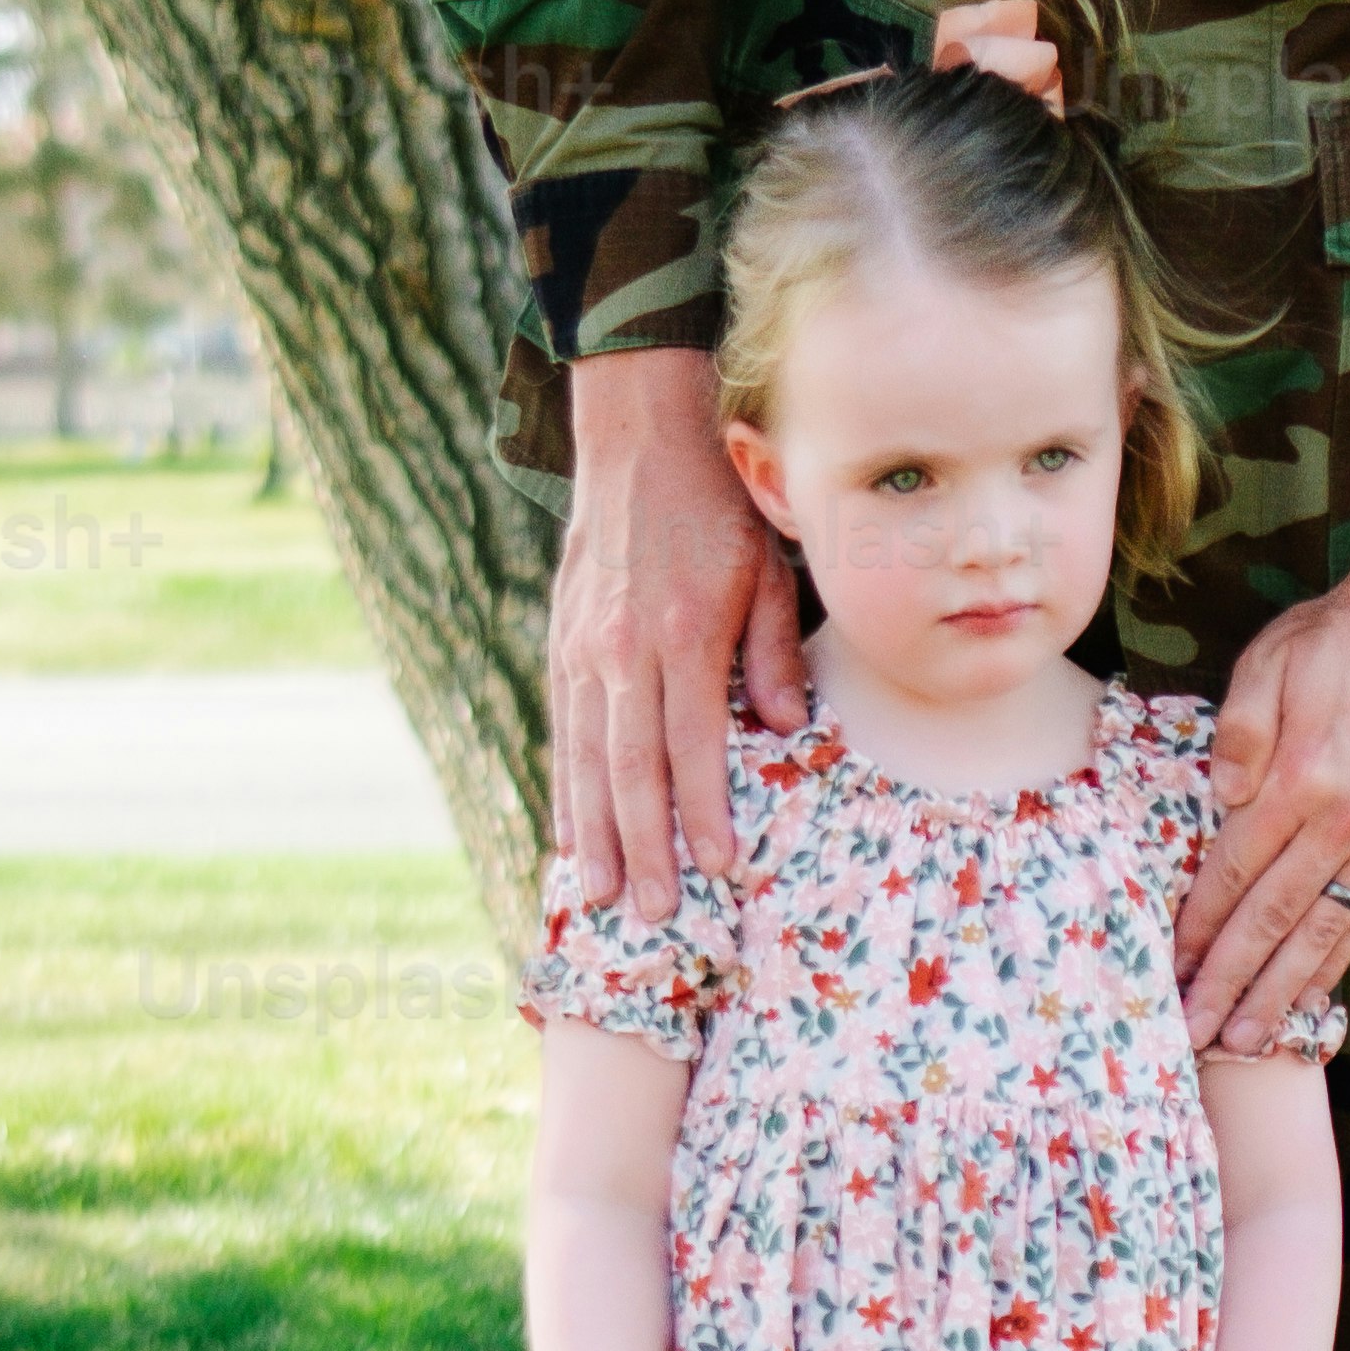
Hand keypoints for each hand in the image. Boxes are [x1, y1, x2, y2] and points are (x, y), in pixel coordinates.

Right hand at [555, 353, 808, 919]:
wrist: (637, 438)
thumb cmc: (716, 507)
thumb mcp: (767, 568)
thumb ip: (774, 652)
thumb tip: (788, 730)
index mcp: (681, 633)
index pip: (692, 743)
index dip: (703, 811)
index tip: (716, 868)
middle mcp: (622, 649)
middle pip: (629, 768)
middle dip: (643, 847)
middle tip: (654, 912)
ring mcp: (583, 649)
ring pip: (584, 760)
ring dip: (594, 834)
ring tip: (602, 894)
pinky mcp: (562, 645)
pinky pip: (562, 731)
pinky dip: (565, 788)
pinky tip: (571, 835)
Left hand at [1175, 501, 1349, 1049]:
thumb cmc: (1336, 636)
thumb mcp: (1268, 661)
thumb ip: (1238, 731)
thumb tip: (1218, 798)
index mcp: (1301, 777)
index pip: (1236, 872)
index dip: (1201, 927)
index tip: (1172, 971)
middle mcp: (1345, 819)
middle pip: (1276, 920)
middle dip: (1232, 983)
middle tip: (1198, 1035)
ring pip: (1324, 932)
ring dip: (1283, 993)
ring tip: (1248, 1041)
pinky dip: (1334, 962)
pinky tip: (1309, 997)